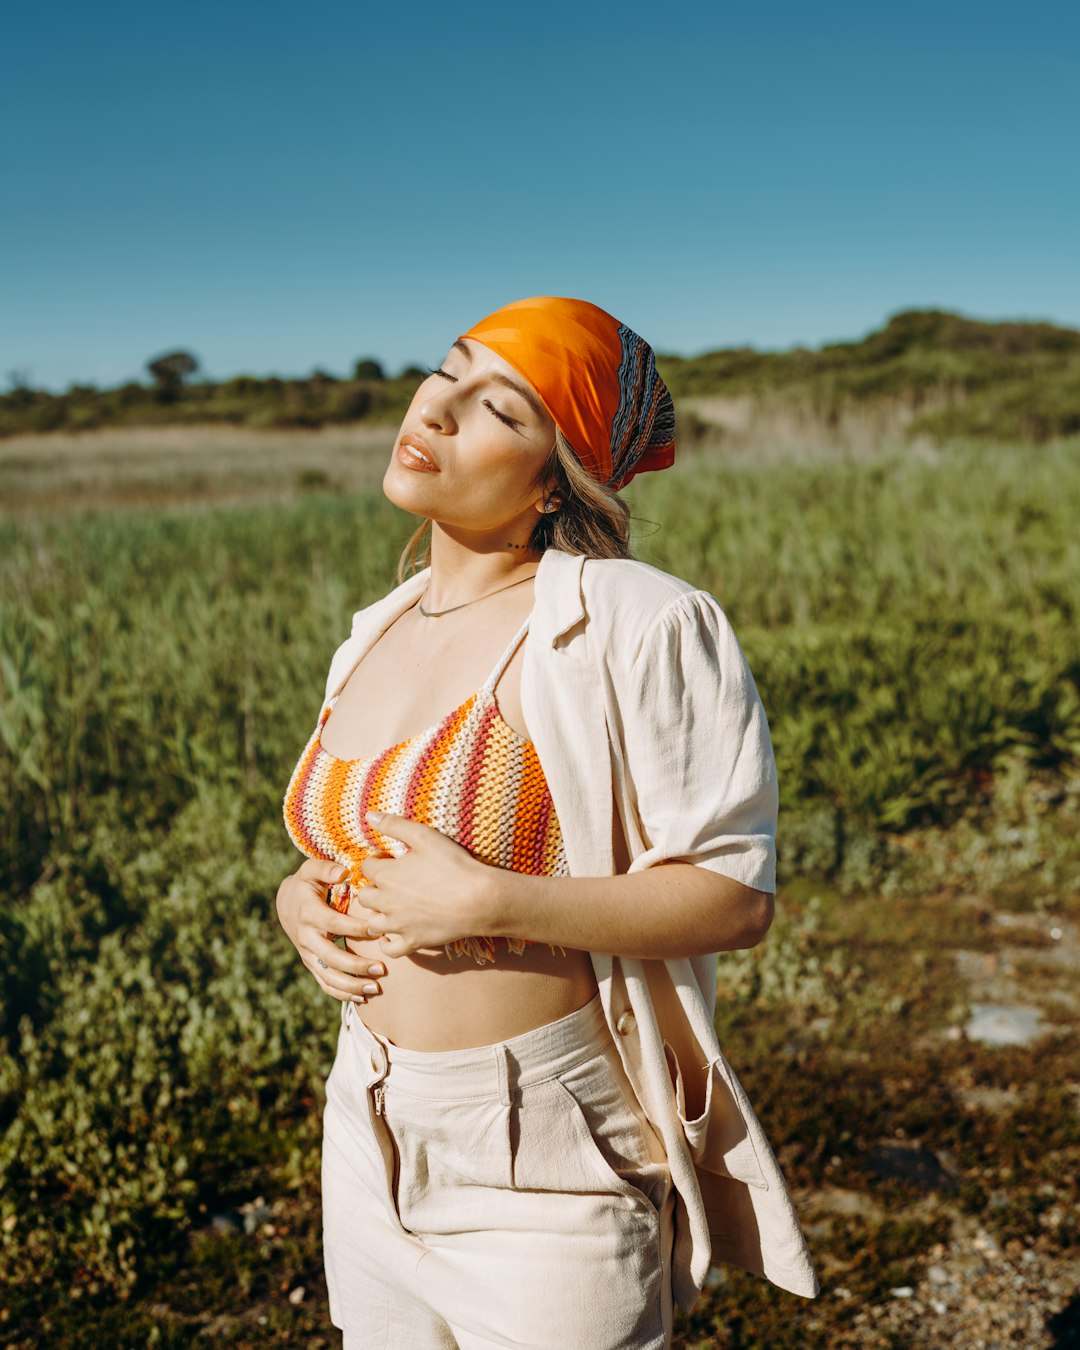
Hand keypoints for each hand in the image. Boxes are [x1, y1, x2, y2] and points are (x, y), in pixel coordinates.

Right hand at [275, 858, 387, 1002]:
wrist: (286, 904)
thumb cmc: (306, 884)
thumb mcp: (311, 870)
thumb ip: (325, 868)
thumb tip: (343, 873)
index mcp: (308, 913)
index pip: (334, 924)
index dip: (355, 928)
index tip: (377, 929)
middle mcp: (306, 937)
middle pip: (331, 957)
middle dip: (356, 966)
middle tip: (382, 968)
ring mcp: (308, 954)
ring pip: (328, 976)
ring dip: (351, 985)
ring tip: (376, 987)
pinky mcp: (311, 964)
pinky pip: (325, 983)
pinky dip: (342, 993)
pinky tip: (362, 997)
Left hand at [359, 810, 496, 957]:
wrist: (479, 899)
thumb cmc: (452, 865)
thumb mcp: (423, 836)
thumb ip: (394, 825)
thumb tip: (369, 815)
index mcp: (386, 876)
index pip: (366, 868)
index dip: (376, 861)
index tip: (389, 859)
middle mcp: (385, 902)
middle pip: (365, 896)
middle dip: (374, 888)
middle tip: (391, 882)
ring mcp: (398, 925)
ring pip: (372, 922)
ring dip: (378, 913)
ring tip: (392, 905)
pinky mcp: (412, 941)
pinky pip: (389, 947)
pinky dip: (387, 942)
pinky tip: (395, 932)